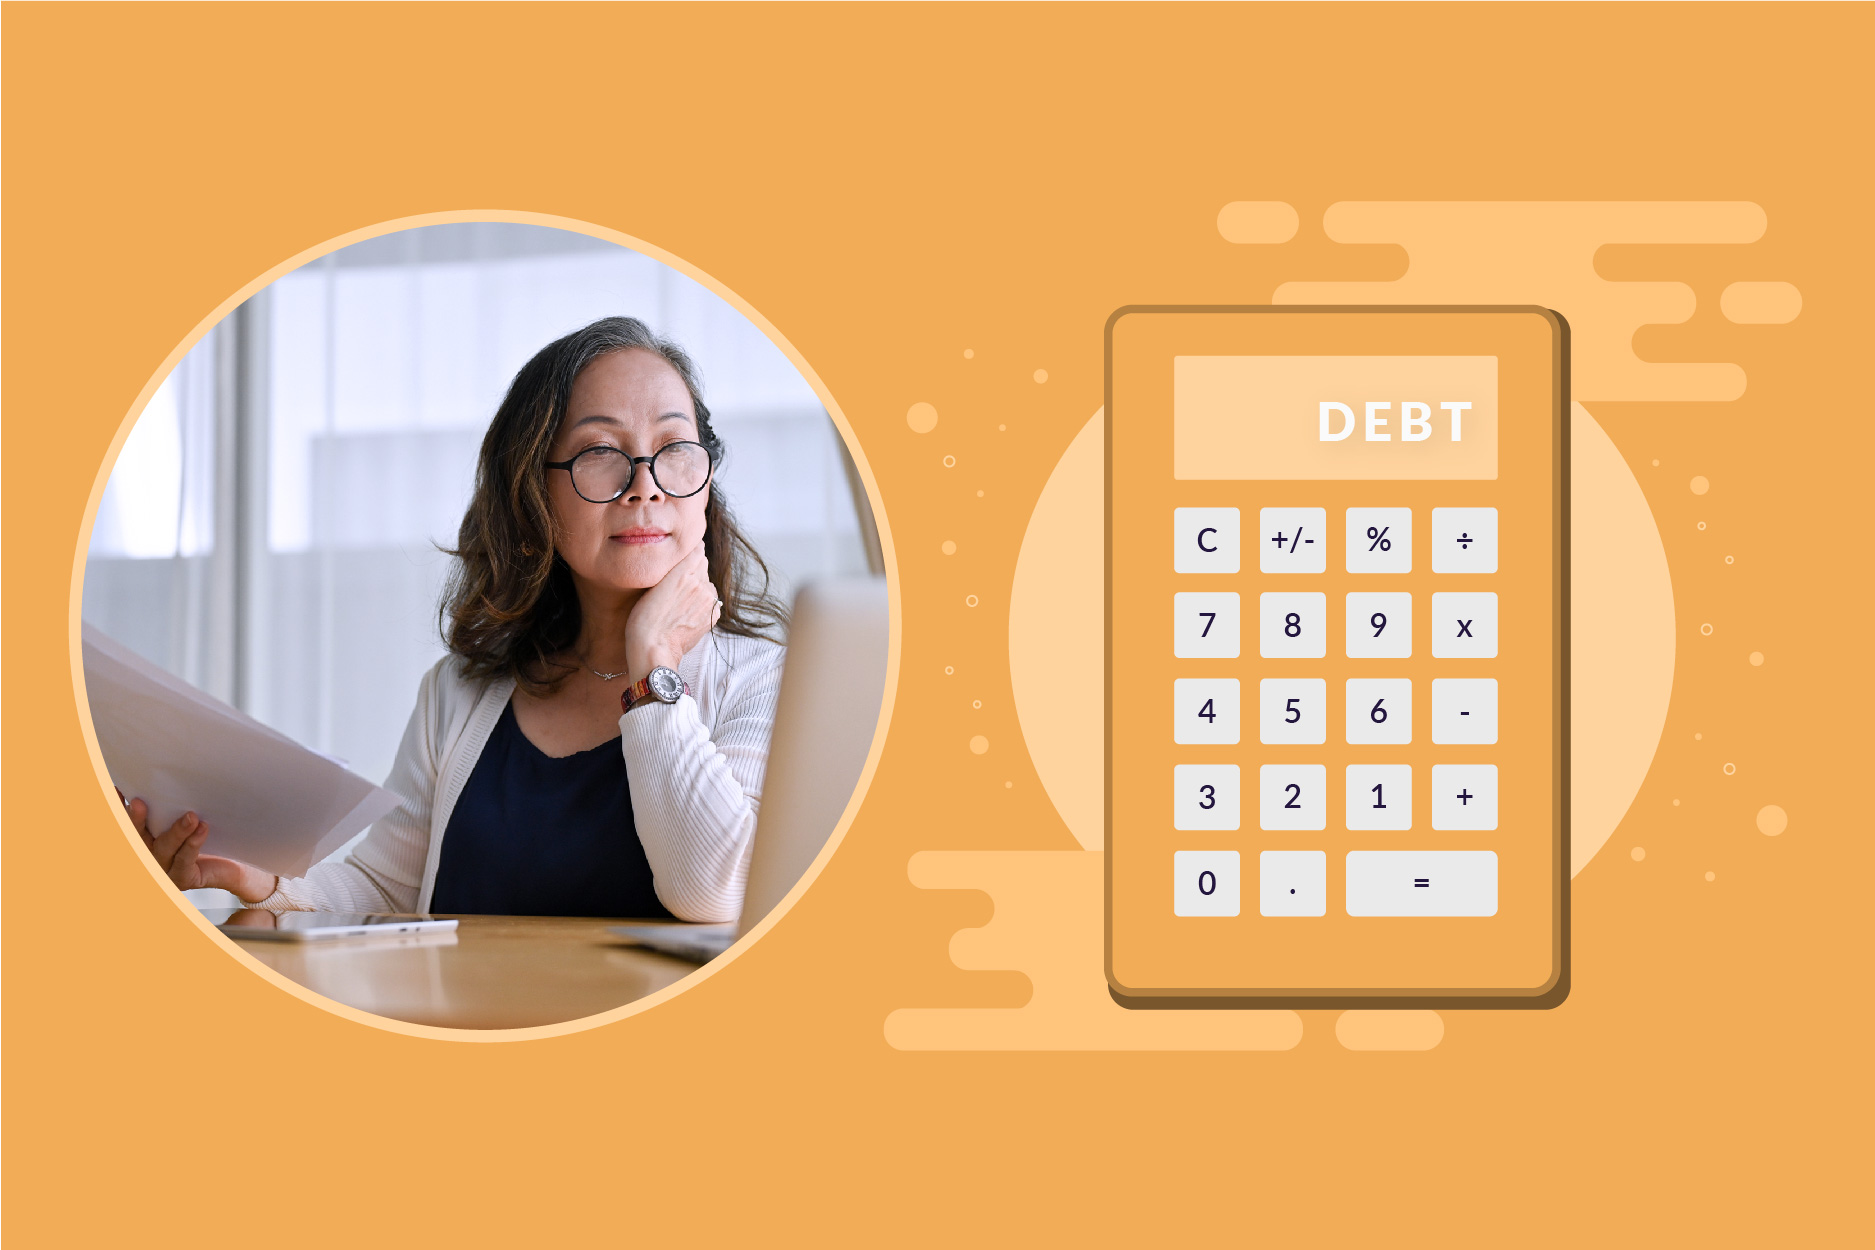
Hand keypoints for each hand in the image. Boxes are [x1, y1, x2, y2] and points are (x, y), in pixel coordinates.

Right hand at [118, 789, 276, 902]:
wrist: (236, 865)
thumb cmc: (208, 835)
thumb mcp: (191, 816)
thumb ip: (179, 803)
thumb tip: (175, 774)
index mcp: (147, 840)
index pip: (130, 823)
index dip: (119, 808)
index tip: (116, 788)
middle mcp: (150, 856)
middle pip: (139, 837)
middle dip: (137, 820)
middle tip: (138, 801)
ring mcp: (166, 869)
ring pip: (165, 848)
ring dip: (176, 831)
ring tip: (190, 815)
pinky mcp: (184, 878)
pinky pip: (186, 859)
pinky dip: (193, 843)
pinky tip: (203, 828)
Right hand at [623, 542, 721, 683]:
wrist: (654, 648)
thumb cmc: (643, 619)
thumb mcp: (650, 585)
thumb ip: (671, 569)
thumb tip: (687, 557)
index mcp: (682, 572)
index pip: (696, 549)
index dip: (689, 552)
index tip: (683, 557)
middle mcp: (700, 583)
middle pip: (703, 565)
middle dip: (693, 571)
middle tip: (676, 586)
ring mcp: (709, 599)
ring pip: (708, 583)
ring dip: (699, 587)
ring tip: (681, 602)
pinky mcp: (713, 614)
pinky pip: (712, 600)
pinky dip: (704, 603)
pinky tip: (688, 612)